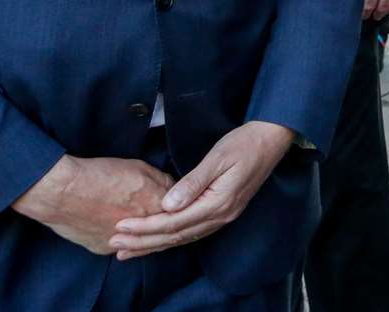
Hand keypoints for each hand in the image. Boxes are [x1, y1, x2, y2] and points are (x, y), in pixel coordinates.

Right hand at [12, 154, 174, 254]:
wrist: (62, 191)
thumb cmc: (100, 175)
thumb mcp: (139, 167)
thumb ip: (160, 180)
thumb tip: (171, 188)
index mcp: (155, 204)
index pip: (178, 209)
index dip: (177, 204)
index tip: (176, 201)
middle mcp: (143, 226)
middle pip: (161, 227)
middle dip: (163, 220)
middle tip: (158, 212)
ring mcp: (124, 240)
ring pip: (141, 240)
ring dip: (144, 233)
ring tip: (140, 221)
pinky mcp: (105, 248)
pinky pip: (120, 245)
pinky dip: (122, 237)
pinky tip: (120, 228)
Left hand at [110, 121, 294, 258]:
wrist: (272, 139)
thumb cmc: (244, 143)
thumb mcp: (217, 158)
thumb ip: (192, 183)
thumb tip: (167, 206)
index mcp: (219, 203)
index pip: (175, 222)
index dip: (146, 226)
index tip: (120, 225)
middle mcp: (221, 215)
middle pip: (176, 236)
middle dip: (144, 241)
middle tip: (116, 244)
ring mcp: (224, 216)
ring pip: (183, 238)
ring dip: (155, 244)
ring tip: (129, 249)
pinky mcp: (223, 211)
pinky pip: (192, 232)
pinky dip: (171, 238)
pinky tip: (158, 240)